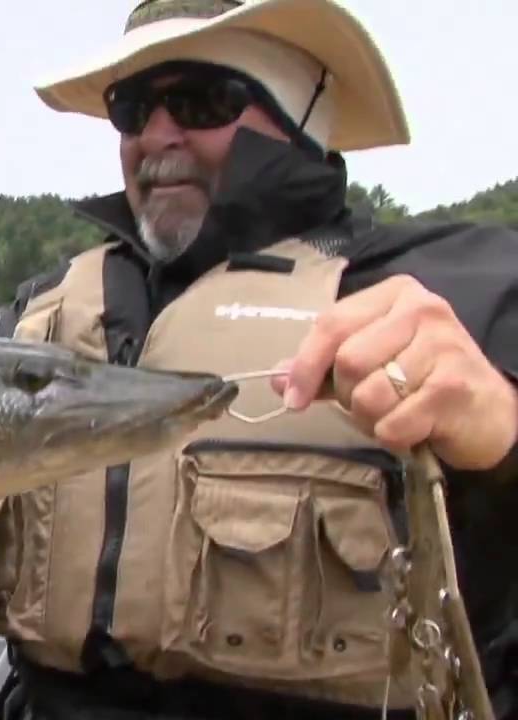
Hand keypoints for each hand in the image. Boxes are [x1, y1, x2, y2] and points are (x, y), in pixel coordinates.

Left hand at [272, 274, 517, 470]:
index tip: (292, 397)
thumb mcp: (374, 361)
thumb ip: (325, 367)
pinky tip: (414, 428)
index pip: (331, 323)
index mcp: (396, 294)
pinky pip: (392, 424)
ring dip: (370, 420)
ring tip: (395, 415)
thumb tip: (275, 378)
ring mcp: (442, 347)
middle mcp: (423, 310)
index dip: (305, 365)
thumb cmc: (423, 380)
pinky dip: (393, 437)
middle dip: (348, 395)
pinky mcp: (453, 388)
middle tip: (369, 403)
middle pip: (347, 361)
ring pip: (368, 396)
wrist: (490, 410)